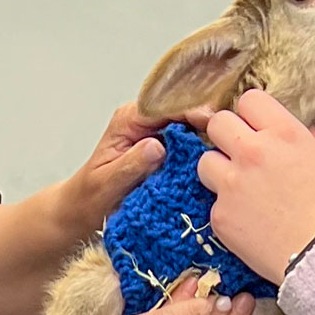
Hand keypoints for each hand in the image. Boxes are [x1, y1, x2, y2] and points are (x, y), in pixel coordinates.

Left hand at [50, 101, 217, 236]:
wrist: (85, 209)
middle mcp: (146, 121)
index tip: (212, 124)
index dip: (191, 112)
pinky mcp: (167, 149)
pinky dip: (203, 153)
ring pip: (191, 127)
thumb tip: (157, 146)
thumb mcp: (108, 183)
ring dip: (208, 138)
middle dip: (207, 123)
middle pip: (184, 112)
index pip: (166, 106)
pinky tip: (219, 163)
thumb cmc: (91, 196)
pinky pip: (190, 144)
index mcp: (129, 120)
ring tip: (230, 151)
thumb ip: (131, 164)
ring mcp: (158, 134)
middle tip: (230, 140)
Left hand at [197, 90, 314, 282]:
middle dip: (227, 135)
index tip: (255, 128)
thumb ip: (306, 139)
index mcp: (284, 134)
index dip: (251, 115)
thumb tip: (296, 131)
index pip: (249, 100)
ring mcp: (232, 184)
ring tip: (239, 188)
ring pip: (204, 161)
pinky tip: (249, 220)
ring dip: (219, 170)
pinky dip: (228, 209)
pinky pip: (213, 201)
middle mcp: (253, 152)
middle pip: (218, 123)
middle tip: (239, 153)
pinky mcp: (220, 215)